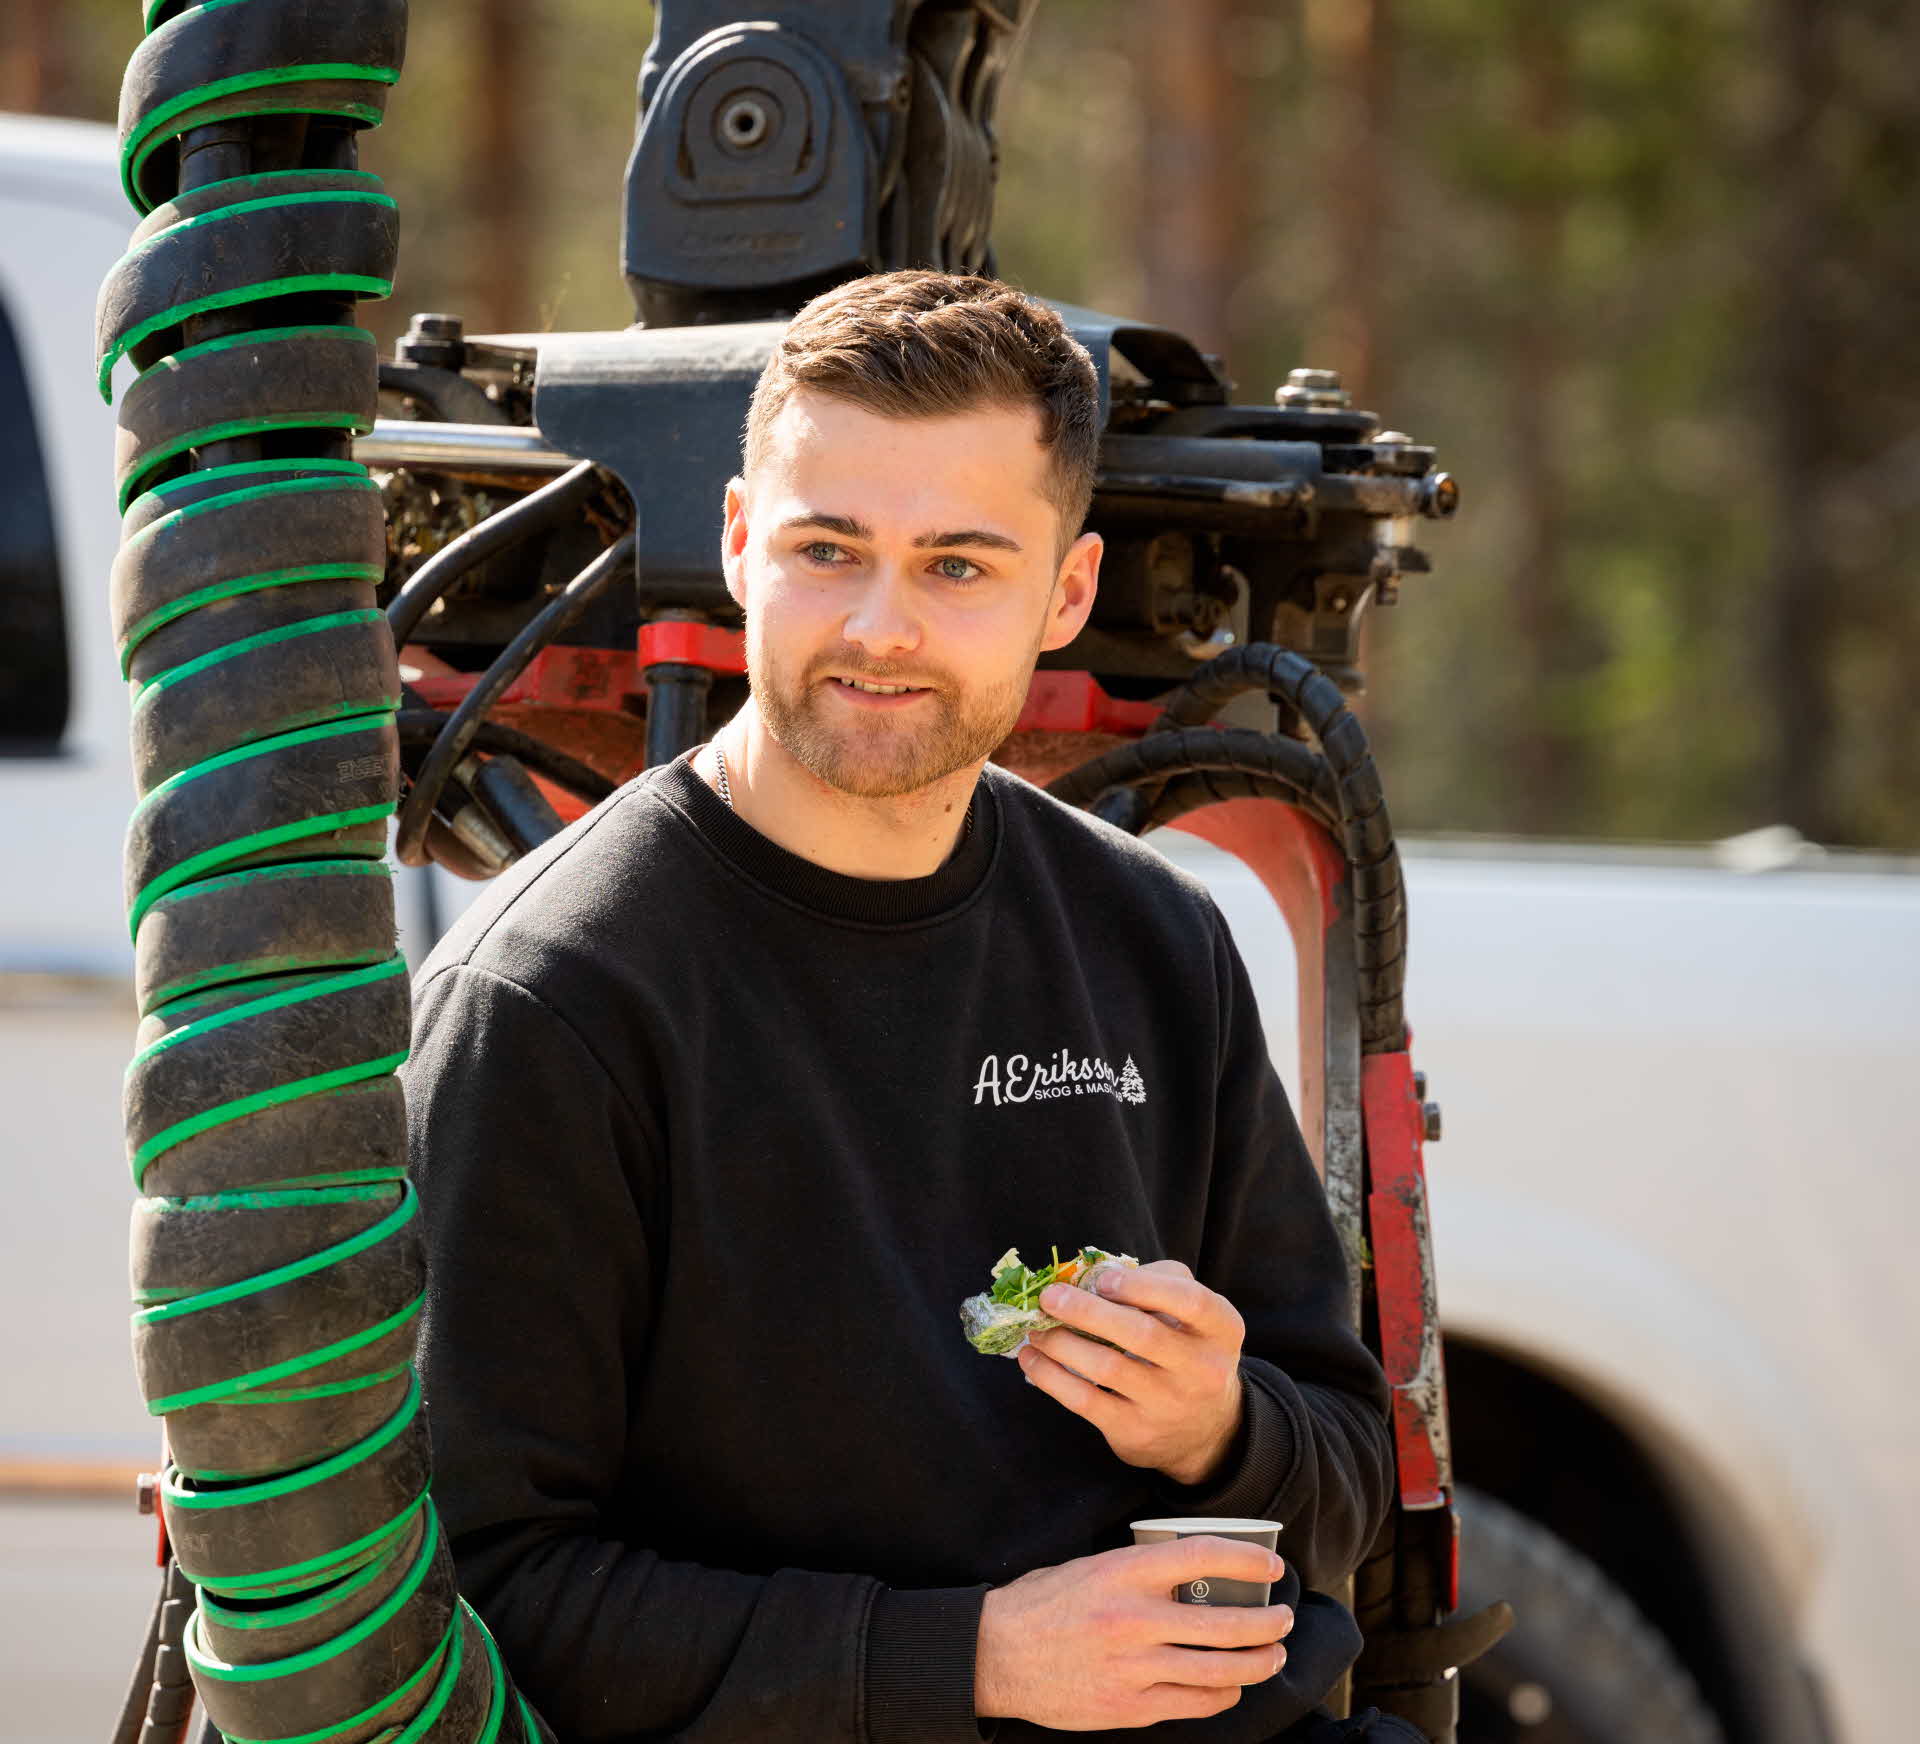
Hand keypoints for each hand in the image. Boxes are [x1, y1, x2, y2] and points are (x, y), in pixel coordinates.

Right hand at [975, 1537, 1292, 1728]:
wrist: (996, 1655)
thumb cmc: (1042, 1604)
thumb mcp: (1091, 1567)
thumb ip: (1140, 1572)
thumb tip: (1195, 1574)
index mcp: (1123, 1572)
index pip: (1203, 1556)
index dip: (1247, 1560)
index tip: (1273, 1566)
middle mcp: (1134, 1618)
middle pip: (1225, 1622)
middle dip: (1267, 1622)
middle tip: (1283, 1618)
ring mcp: (1134, 1667)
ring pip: (1218, 1669)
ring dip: (1257, 1663)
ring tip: (1272, 1656)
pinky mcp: (1129, 1707)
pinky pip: (1194, 1703)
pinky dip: (1222, 1694)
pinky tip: (1231, 1686)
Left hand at [1019, 1259, 1244, 1485]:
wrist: (1205, 1430)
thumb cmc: (1187, 1351)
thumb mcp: (1192, 1315)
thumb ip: (1157, 1283)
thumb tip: (1092, 1273)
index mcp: (1221, 1329)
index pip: (1190, 1300)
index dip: (1143, 1286)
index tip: (1102, 1279)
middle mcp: (1202, 1369)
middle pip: (1141, 1334)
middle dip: (1086, 1311)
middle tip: (1049, 1297)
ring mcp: (1169, 1405)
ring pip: (1106, 1367)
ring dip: (1060, 1342)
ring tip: (1035, 1327)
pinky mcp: (1136, 1432)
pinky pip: (1085, 1400)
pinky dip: (1050, 1376)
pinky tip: (1032, 1358)